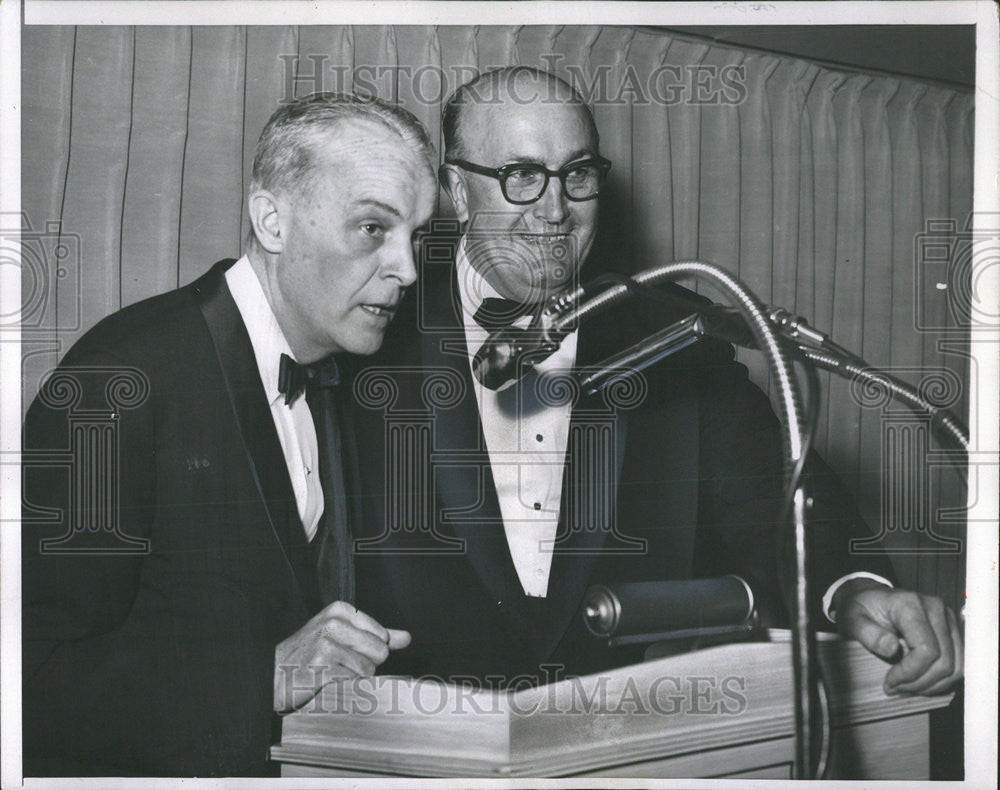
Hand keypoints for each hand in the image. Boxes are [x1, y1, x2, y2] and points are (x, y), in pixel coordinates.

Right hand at [274, 600, 410, 712]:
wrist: (273, 675)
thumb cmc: (310, 656)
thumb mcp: (344, 637)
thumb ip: (377, 636)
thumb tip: (406, 638)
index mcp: (340, 610)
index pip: (381, 636)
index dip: (369, 650)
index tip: (346, 651)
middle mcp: (333, 622)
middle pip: (379, 651)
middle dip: (364, 664)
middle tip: (338, 664)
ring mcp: (326, 643)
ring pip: (368, 669)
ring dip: (352, 678)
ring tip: (331, 673)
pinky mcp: (322, 666)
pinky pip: (353, 681)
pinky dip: (344, 686)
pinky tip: (327, 681)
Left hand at [833, 578, 962, 695]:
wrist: (870, 597)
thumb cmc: (860, 608)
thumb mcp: (852, 618)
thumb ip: (868, 633)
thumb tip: (891, 648)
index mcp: (910, 604)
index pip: (927, 650)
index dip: (910, 673)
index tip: (889, 681)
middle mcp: (936, 609)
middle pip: (945, 662)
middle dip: (920, 683)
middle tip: (896, 688)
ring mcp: (948, 620)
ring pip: (956, 667)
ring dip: (933, 685)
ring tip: (907, 687)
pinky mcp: (952, 631)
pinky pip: (958, 664)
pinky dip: (941, 679)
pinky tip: (919, 681)